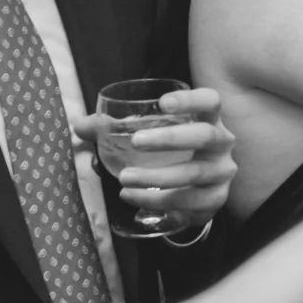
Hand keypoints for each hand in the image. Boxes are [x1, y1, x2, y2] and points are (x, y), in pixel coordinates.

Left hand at [75, 88, 236, 231]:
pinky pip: (190, 202)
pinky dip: (159, 201)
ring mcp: (222, 173)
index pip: (210, 102)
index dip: (191, 100)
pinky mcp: (216, 200)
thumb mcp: (152, 136)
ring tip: (124, 179)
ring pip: (194, 174)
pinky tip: (134, 198)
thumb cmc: (173, 154)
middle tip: (136, 142)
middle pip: (205, 136)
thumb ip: (115, 129)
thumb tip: (80, 126)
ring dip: (157, 177)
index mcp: (209, 120)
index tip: (162, 103)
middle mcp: (222, 144)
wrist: (197, 192)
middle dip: (170, 138)